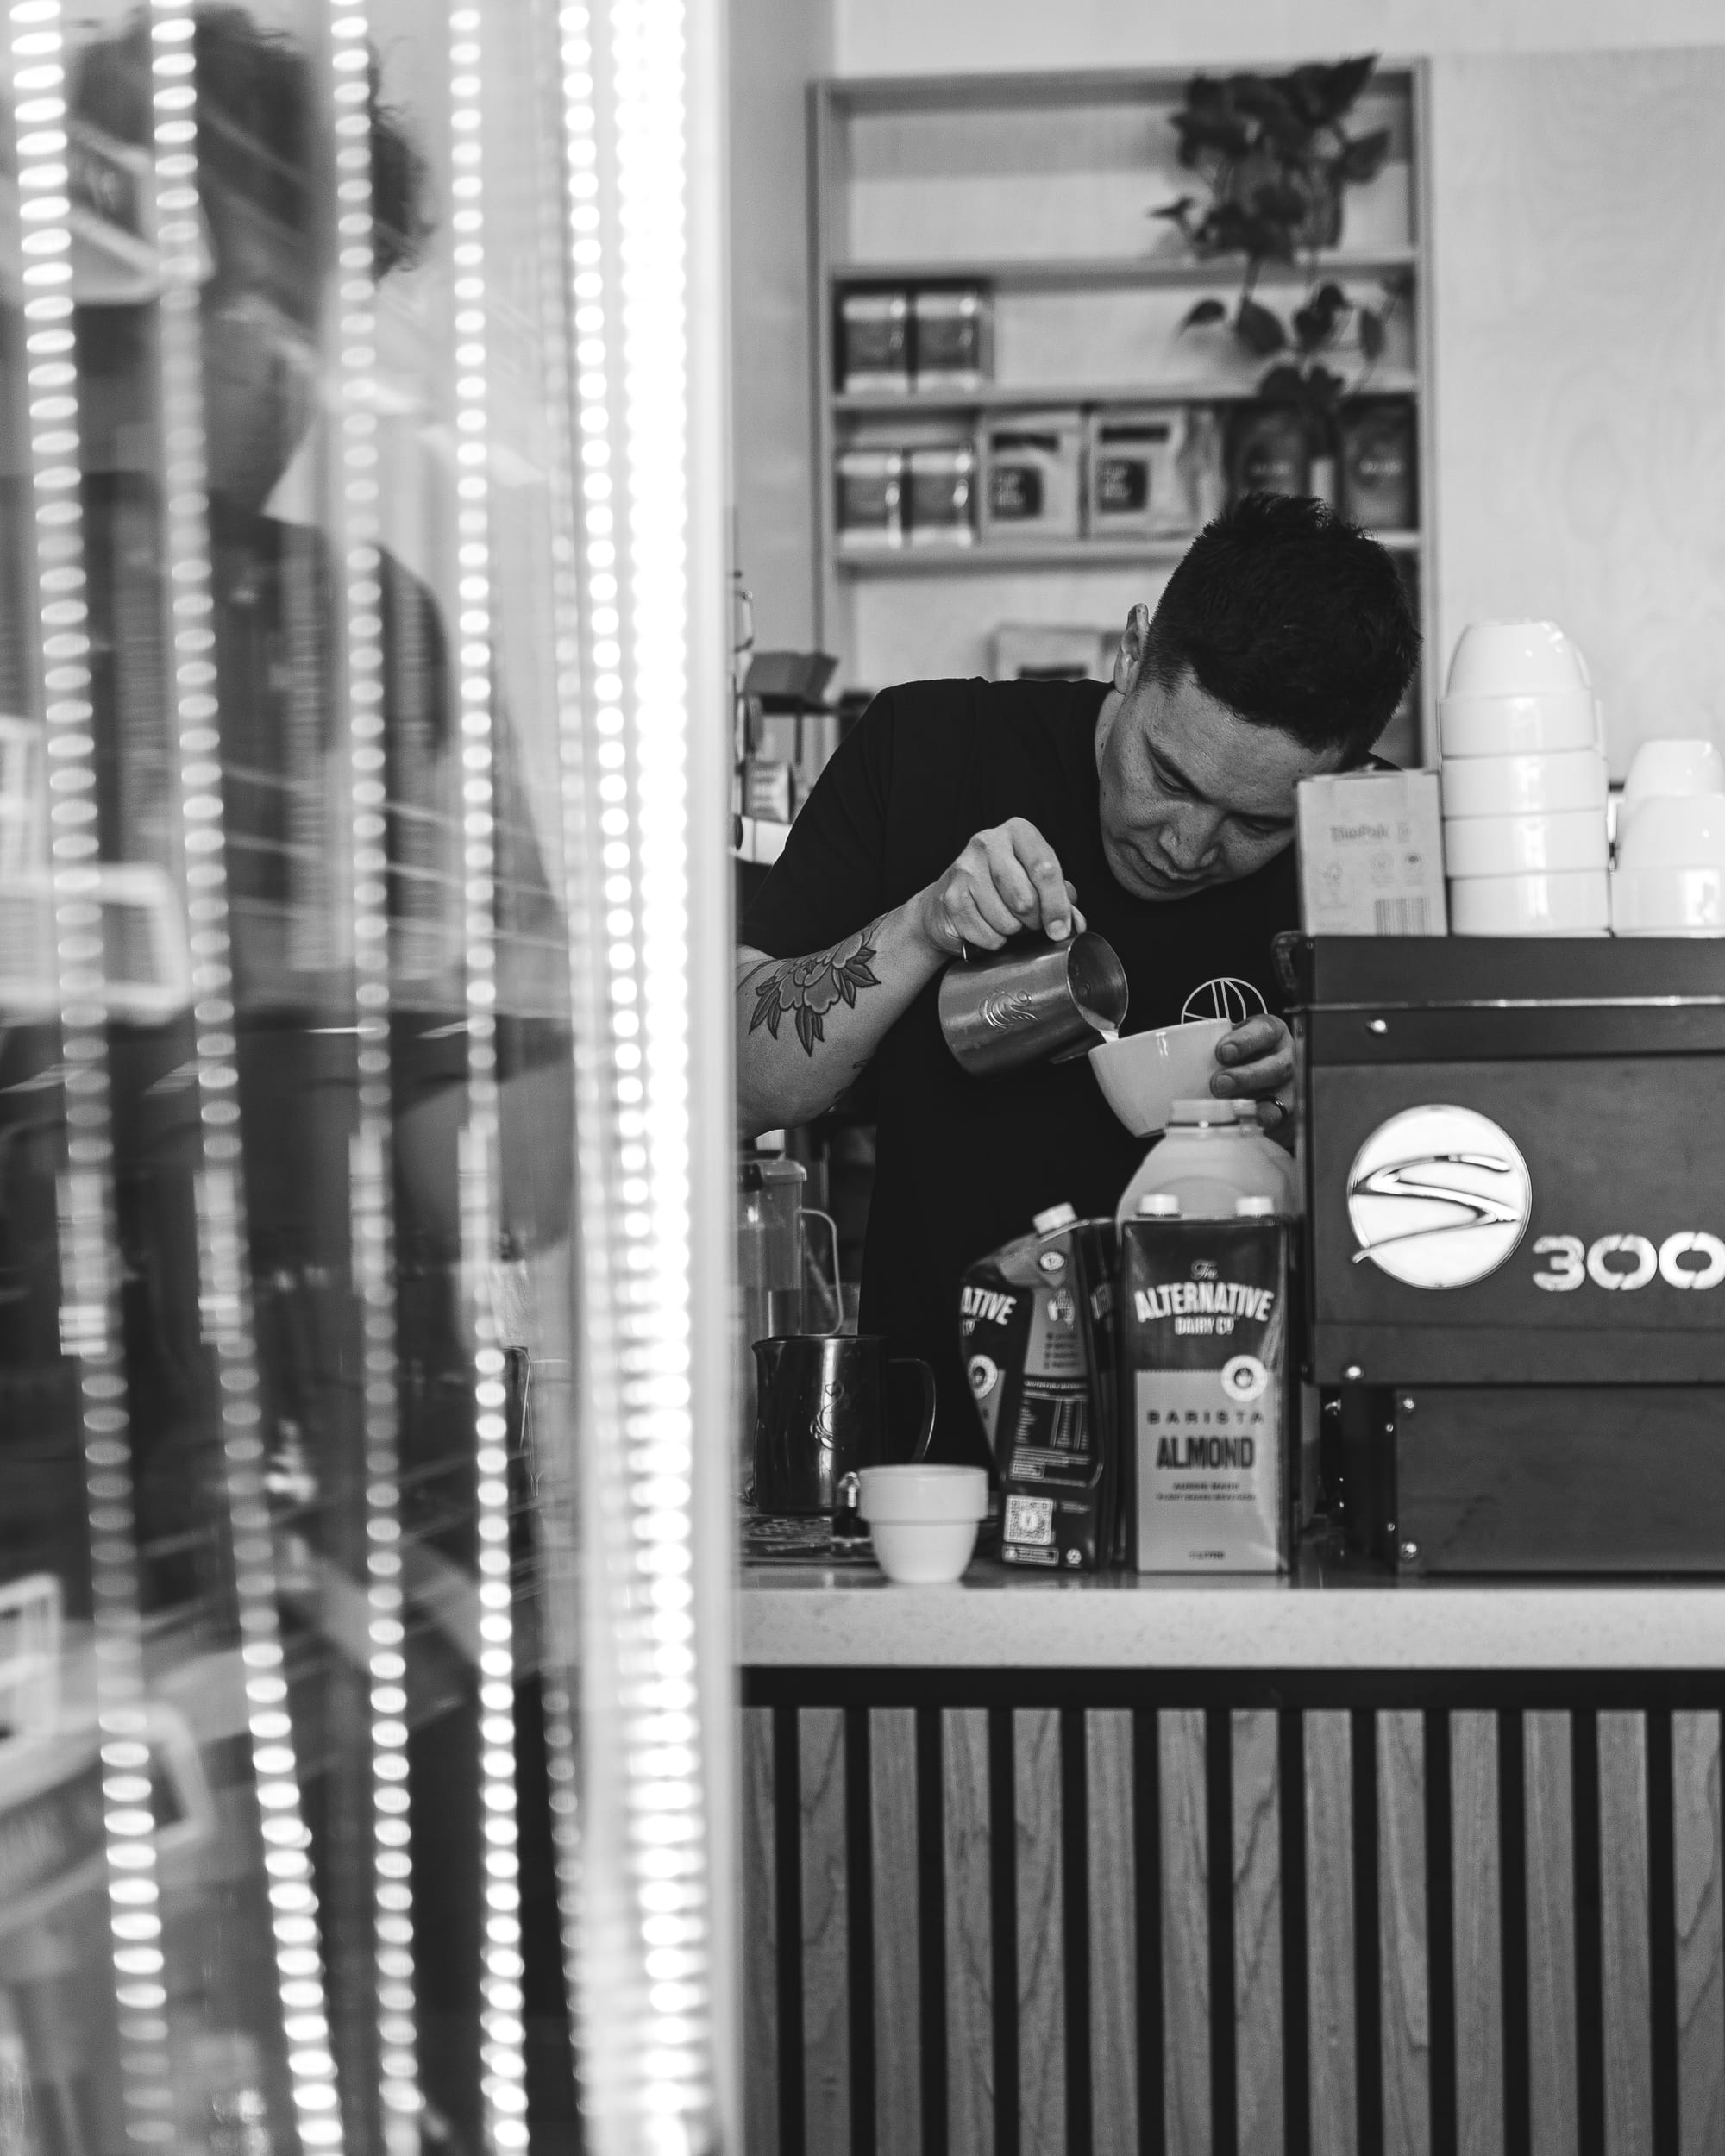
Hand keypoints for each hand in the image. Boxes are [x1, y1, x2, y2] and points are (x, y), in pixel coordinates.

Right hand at [916, 818, 1087, 955]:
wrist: (950, 900)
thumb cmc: (1001, 888)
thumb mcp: (1036, 883)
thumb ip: (1061, 899)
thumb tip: (1075, 924)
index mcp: (1018, 831)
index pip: (1045, 869)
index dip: (1057, 906)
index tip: (1060, 930)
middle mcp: (988, 842)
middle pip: (1026, 899)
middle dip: (1034, 921)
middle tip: (1030, 921)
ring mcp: (965, 868)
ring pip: (1006, 921)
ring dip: (1012, 931)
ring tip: (1005, 920)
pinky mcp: (951, 896)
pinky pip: (987, 934)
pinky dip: (993, 940)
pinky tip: (987, 927)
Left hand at [1210, 1012, 1293, 1125]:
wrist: (1262, 1074)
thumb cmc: (1240, 1055)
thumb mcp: (1230, 1041)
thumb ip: (1209, 1048)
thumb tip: (1168, 1062)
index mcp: (1272, 1033)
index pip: (1264, 1032)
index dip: (1245, 1041)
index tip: (1222, 1052)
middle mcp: (1287, 1058)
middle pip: (1276, 1068)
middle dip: (1247, 1077)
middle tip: (1219, 1084)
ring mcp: (1292, 1088)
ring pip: (1283, 1099)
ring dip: (1257, 1107)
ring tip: (1232, 1111)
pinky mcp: (1290, 1114)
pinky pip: (1282, 1124)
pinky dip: (1264, 1128)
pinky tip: (1246, 1129)